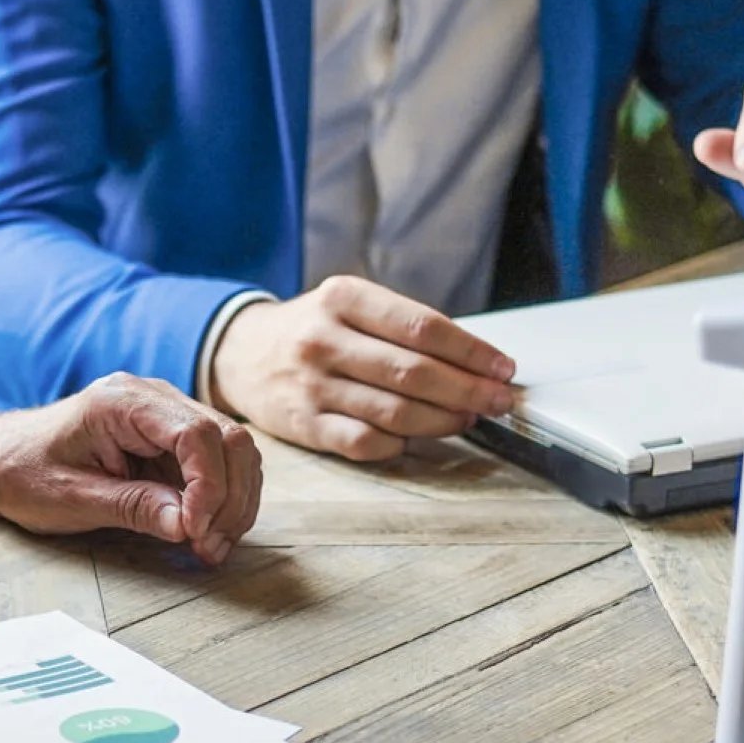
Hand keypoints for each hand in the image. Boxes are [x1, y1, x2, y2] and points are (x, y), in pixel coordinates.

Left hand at [0, 372, 262, 563]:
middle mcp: (152, 398)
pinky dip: (222, 501)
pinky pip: (217, 466)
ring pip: (233, 452)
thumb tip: (186, 525)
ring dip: (233, 503)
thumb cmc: (23, 474)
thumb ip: (130, 507)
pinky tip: (205, 534)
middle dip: (229, 498)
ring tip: (209, 548)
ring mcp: (166, 416)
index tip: (195, 531)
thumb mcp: (70, 498)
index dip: (209, 485)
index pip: (196, 432)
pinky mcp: (170, 440)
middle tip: (208, 548)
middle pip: (227, 438)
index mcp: (122, 402)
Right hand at [206, 275, 517, 463]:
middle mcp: (324, 339)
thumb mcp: (349, 305)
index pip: (422, 327)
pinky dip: (401, 444)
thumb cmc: (313, 330)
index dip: (471, 352)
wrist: (240, 355)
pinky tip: (417, 438)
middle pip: (413, 373)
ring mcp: (312, 385)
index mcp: (343, 298)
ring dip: (443, 420)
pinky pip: (366, 442)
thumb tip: (475, 363)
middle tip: (500, 401)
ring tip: (467, 418)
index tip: (503, 369)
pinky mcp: (304, 424)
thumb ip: (403, 327)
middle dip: (468, 390)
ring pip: (395, 412)